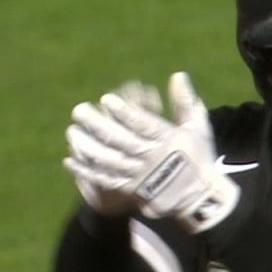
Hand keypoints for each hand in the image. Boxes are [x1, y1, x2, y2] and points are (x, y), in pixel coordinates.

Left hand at [63, 72, 239, 233]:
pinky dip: (88, 171)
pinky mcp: (131, 189)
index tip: (105, 99)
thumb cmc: (198, 156)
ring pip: (110, 161)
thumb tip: (177, 75)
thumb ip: (184, 102)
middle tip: (78, 110)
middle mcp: (152, 158)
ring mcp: (140, 175)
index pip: (143, 125)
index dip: (124, 112)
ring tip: (72, 133)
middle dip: (98, 125)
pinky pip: (106, 179)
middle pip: (121, 141)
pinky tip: (70, 160)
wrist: (200, 196)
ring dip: (88, 147)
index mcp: (167, 141)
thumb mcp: (197, 126)